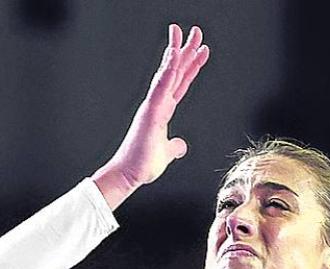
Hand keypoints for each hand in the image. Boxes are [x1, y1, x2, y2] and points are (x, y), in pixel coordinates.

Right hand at [93, 24, 210, 206]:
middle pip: (175, 72)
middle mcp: (157, 104)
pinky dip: (167, 76)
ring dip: (176, 56)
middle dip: (186, 51)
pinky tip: (174, 62)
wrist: (128, 175)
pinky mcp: (148, 115)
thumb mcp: (167, 153)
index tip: (201, 50)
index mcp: (163, 110)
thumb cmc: (142, 164)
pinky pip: (160, 92)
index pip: (181, 83)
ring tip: (184, 37)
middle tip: (195, 31)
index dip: (191, 66)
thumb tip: (181, 146)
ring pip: (166, 76)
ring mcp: (152, 107)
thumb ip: (175, 147)